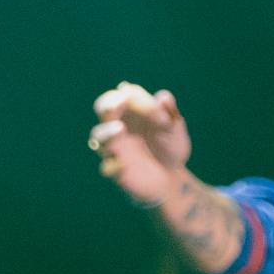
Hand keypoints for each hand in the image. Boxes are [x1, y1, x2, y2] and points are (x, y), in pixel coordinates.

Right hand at [89, 81, 192, 206]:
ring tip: (119, 128)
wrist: (172, 177)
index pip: (124, 96)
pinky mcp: (116, 171)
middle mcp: (118, 128)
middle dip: (108, 104)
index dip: (136, 98)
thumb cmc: (170, 146)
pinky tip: (124, 165)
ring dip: (107, 132)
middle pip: (102, 109)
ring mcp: (114, 149)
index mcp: (130, 112)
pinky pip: (107, 168)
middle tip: (119, 102)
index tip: (156, 108)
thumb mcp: (175, 128)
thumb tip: (163, 97)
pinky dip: (113, 166)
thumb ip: (170, 112)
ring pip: (98, 137)